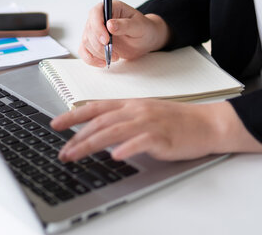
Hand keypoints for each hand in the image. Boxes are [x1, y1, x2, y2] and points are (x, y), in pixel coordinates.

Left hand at [51, 99, 261, 162]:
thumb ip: (120, 119)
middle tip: (62, 152)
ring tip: (74, 155)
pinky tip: (116, 156)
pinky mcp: (163, 136)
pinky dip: (128, 148)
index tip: (55, 124)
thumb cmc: (174, 120)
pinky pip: (142, 142)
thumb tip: (95, 130)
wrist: (207, 122)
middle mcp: (135, 111)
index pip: (95, 108)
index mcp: (129, 104)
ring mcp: (149, 122)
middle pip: (99, 123)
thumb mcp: (143, 113)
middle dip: (76, 137)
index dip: (72, 116)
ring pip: (113, 131)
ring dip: (90, 144)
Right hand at [79, 1, 170, 66]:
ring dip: (98, 53)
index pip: (95, 13)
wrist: (144, 40)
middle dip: (99, 45)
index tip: (106, 40)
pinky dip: (91, 59)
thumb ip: (125, 25)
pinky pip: (84, 51)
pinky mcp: (93, 43)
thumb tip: (110, 24)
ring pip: (86, 42)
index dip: (97, 27)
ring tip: (115, 57)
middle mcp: (99, 17)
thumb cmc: (144, 29)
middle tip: (113, 53)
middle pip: (89, 30)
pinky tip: (102, 63)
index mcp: (110, 7)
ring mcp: (94, 31)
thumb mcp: (139, 26)